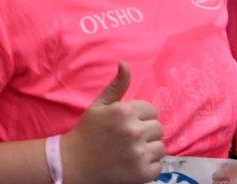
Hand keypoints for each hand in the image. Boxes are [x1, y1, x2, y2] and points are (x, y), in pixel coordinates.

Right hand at [60, 64, 163, 183]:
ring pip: (161, 147)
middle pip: (158, 128)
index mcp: (123, 112)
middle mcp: (133, 131)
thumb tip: (125, 63)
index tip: (128, 123)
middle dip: (146, 132)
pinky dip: (148, 166)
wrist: (75, 163)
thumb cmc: (88, 131)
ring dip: (149, 149)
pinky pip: (158, 166)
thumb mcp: (99, 105)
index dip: (141, 117)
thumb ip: (116, 86)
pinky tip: (132, 163)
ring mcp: (138, 154)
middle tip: (129, 138)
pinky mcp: (142, 173)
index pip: (151, 110)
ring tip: (131, 151)